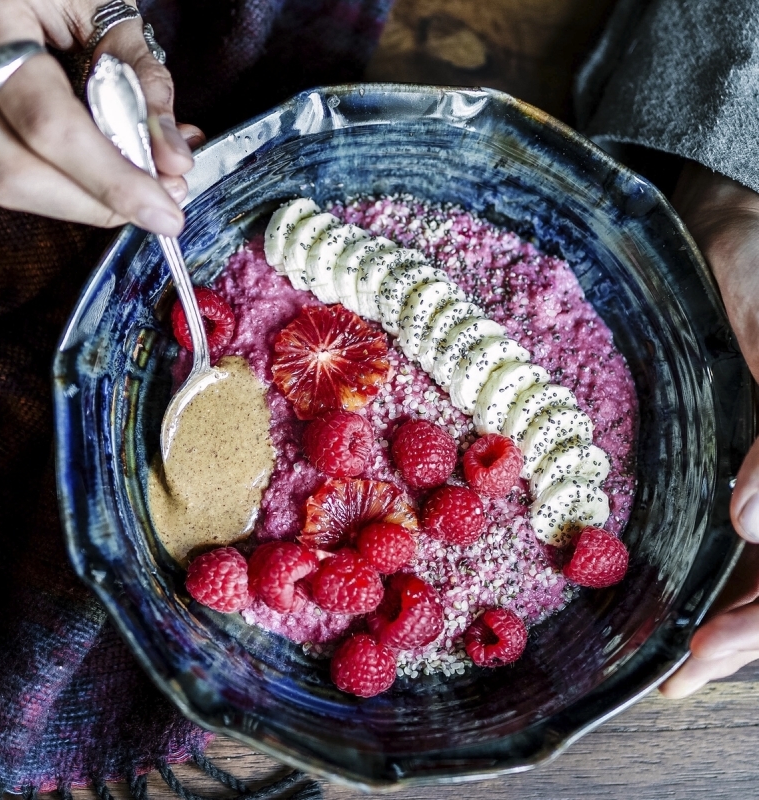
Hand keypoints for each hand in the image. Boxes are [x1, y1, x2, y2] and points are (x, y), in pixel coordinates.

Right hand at [0, 0, 204, 233]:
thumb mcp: (103, 8)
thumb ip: (143, 79)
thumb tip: (174, 158)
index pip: (51, 125)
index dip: (113, 181)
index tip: (164, 210)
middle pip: (18, 173)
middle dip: (100, 205)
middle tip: (159, 206)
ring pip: (5, 182)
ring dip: (85, 202)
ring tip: (141, 187)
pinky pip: (7, 171)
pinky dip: (65, 185)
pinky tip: (105, 173)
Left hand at [660, 161, 758, 697]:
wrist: (729, 225)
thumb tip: (750, 526)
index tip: (707, 652)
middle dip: (746, 632)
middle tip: (683, 675)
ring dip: (730, 615)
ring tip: (678, 664)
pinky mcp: (734, 447)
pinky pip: (732, 519)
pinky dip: (711, 563)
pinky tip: (672, 591)